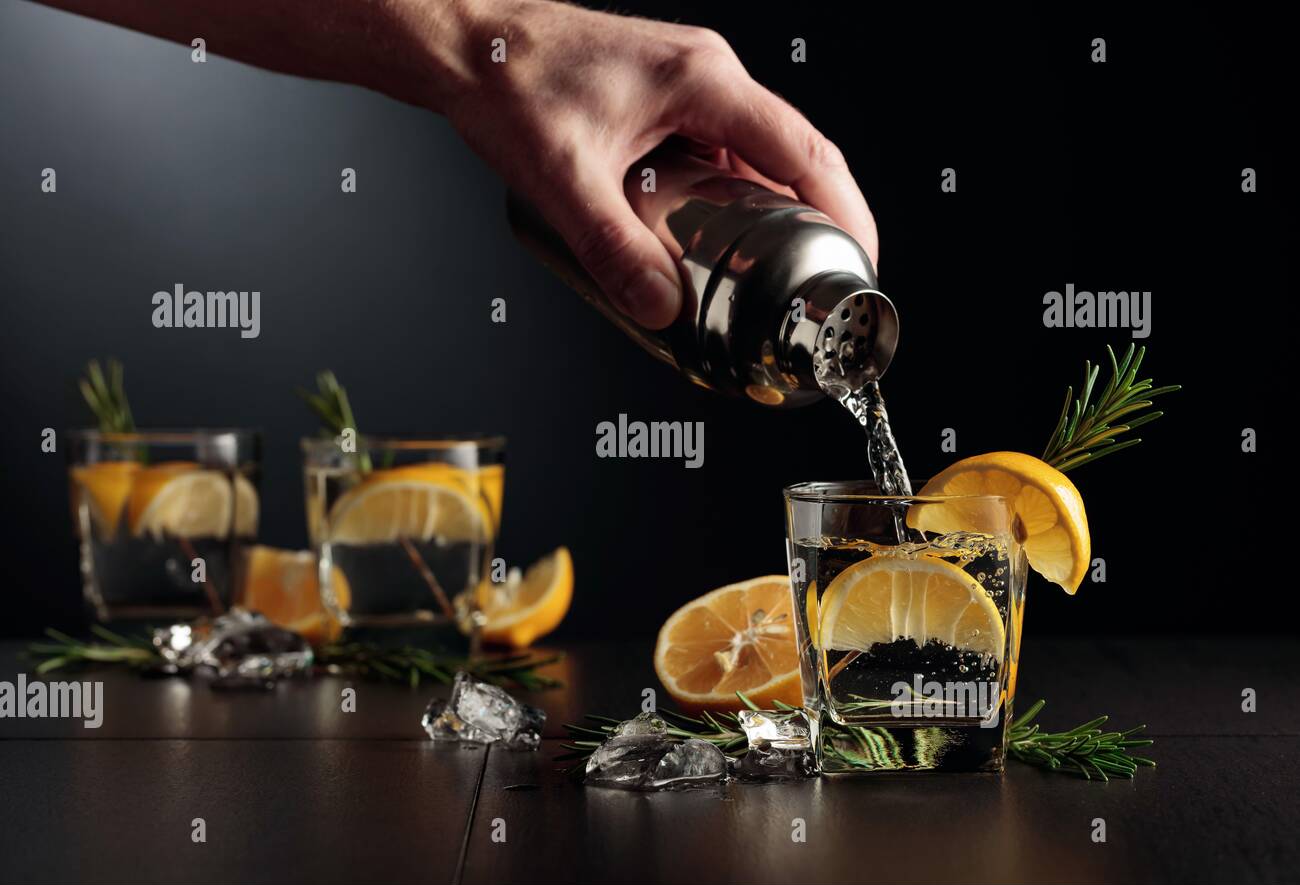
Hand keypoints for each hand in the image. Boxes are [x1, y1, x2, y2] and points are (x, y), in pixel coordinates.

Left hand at [435, 0, 878, 328]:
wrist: (464, 41)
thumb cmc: (507, 80)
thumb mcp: (561, 178)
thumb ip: (612, 248)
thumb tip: (662, 308)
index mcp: (702, 81)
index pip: (804, 151)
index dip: (845, 211)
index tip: (861, 260)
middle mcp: (707, 75)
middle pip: (797, 152)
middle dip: (826, 218)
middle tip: (832, 280)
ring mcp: (689, 86)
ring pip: (762, 154)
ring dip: (783, 210)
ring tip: (789, 272)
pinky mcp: (667, 102)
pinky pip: (727, 152)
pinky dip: (742, 196)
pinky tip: (729, 237)